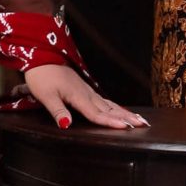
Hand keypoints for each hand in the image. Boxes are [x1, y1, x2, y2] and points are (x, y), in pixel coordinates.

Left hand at [21, 63, 146, 131]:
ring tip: (140, 119)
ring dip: (125, 112)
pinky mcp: (86, 90)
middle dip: (126, 117)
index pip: (97, 113)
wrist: (42, 58)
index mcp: (78, 96)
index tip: (126, 127)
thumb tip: (66, 125)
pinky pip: (105, 100)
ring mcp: (88, 91)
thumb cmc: (42, 77)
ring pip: (110, 104)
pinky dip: (116, 107)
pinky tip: (122, 110)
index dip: (111, 122)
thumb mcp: (46, 95)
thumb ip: (57, 110)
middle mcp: (87, 94)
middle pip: (109, 109)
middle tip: (143, 124)